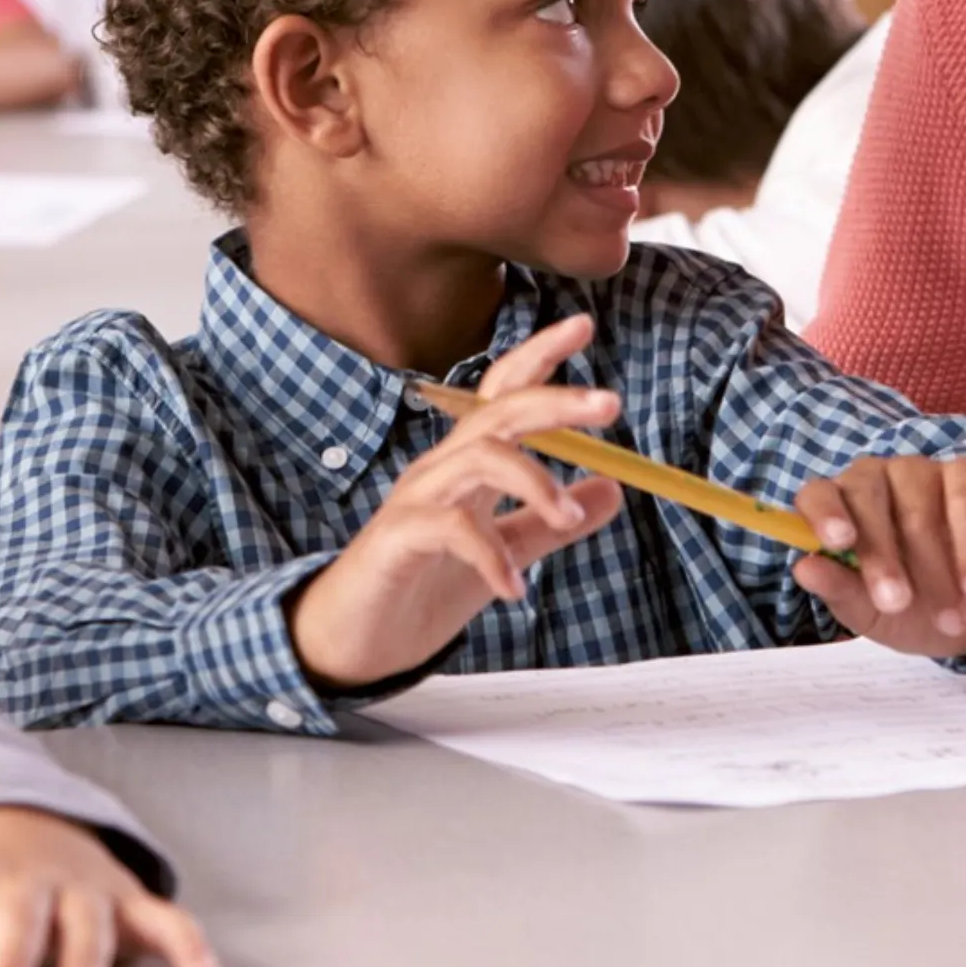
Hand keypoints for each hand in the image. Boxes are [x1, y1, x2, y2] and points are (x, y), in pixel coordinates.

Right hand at [286, 315, 625, 692]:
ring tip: (569, 519)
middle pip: (496, 411)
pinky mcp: (397, 538)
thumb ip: (549, 522)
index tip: (582, 325)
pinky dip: (491, 556)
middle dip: (554, 399)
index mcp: (464, 465)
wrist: (352, 641)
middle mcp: (440, 469)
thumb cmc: (421, 588)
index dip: (540, 356)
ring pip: (478, 457)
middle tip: (611, 403)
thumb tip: (613, 488)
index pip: (503, 394)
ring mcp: (416, 499)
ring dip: (535, 481)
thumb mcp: (502, 554)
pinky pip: (450, 528)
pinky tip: (514, 589)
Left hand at [790, 454, 965, 656]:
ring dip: (934, 570)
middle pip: (867, 498)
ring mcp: (922, 471)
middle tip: (897, 603)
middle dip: (882, 557)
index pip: (817, 495)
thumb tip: (803, 570)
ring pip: (918, 508)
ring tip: (950, 619)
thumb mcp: (872, 613)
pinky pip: (964, 499)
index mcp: (839, 506)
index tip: (839, 542)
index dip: (824, 514)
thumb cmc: (913, 610)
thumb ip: (840, 590)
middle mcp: (875, 479)